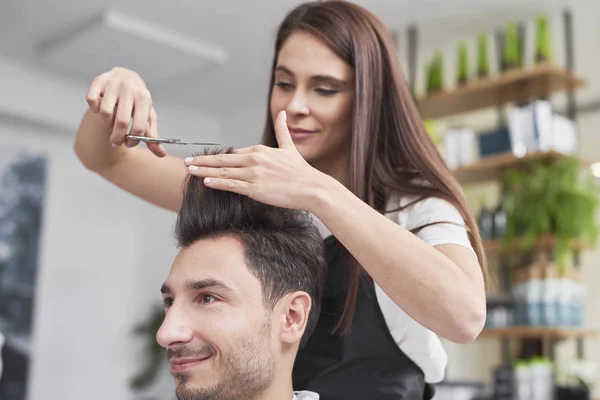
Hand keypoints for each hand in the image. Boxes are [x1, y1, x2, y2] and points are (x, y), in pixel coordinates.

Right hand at [85, 67, 165, 156]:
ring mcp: (113, 84)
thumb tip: (161, 154)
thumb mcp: (148, 115)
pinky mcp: (98, 80)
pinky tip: (100, 108)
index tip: (128, 144)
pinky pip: (91, 100)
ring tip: (110, 122)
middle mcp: (129, 89)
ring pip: (105, 113)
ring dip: (106, 123)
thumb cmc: (138, 101)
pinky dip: (94, 109)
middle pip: (121, 122)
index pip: (139, 127)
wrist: (126, 75)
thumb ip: (152, 135)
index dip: (133, 140)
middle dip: (117, 138)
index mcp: (144, 99)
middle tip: (115, 143)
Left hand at [185, 110, 326, 210]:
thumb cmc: (301, 172)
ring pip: (223, 172)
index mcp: (259, 150)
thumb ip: (282, 130)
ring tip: (190, 171)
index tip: (202, 158)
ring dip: (204, 171)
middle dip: (202, 161)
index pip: (233, 153)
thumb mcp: (289, 147)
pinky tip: (206, 182)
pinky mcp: (255, 189)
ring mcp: (254, 174)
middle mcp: (254, 160)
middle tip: (187, 161)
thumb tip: (283, 113)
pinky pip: (232, 185)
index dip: (216, 156)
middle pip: (222, 160)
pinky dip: (217, 183)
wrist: (312, 187)